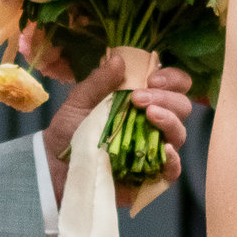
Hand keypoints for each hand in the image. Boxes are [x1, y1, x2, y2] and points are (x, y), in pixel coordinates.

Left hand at [47, 53, 194, 202]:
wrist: (54, 169)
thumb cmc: (69, 133)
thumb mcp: (78, 103)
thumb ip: (98, 82)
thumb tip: (118, 59)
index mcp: (142, 101)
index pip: (173, 85)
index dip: (171, 78)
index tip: (151, 79)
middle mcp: (154, 123)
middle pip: (182, 106)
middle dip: (166, 98)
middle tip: (139, 99)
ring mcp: (155, 150)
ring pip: (180, 133)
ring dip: (170, 120)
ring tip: (150, 115)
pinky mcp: (151, 177)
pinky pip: (173, 170)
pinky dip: (174, 160)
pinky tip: (166, 150)